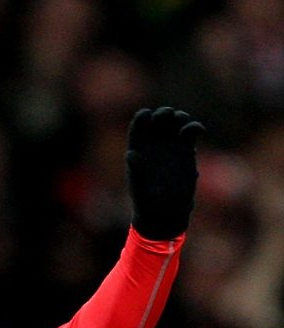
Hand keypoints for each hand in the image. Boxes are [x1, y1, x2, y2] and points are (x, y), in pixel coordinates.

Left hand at [126, 107, 204, 239]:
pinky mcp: (186, 150)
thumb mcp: (140, 190)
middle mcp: (154, 145)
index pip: (138, 127)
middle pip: (158, 120)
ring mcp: (170, 146)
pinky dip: (194, 127)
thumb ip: (136, 171)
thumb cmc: (148, 205)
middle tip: (168, 116)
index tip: (147, 115)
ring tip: (183, 123)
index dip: (142, 118)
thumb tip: (130, 154)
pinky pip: (190, 131)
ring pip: (175, 122)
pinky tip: (197, 131)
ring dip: (179, 117)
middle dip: (163, 114)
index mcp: (138, 150)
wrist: (166, 213)